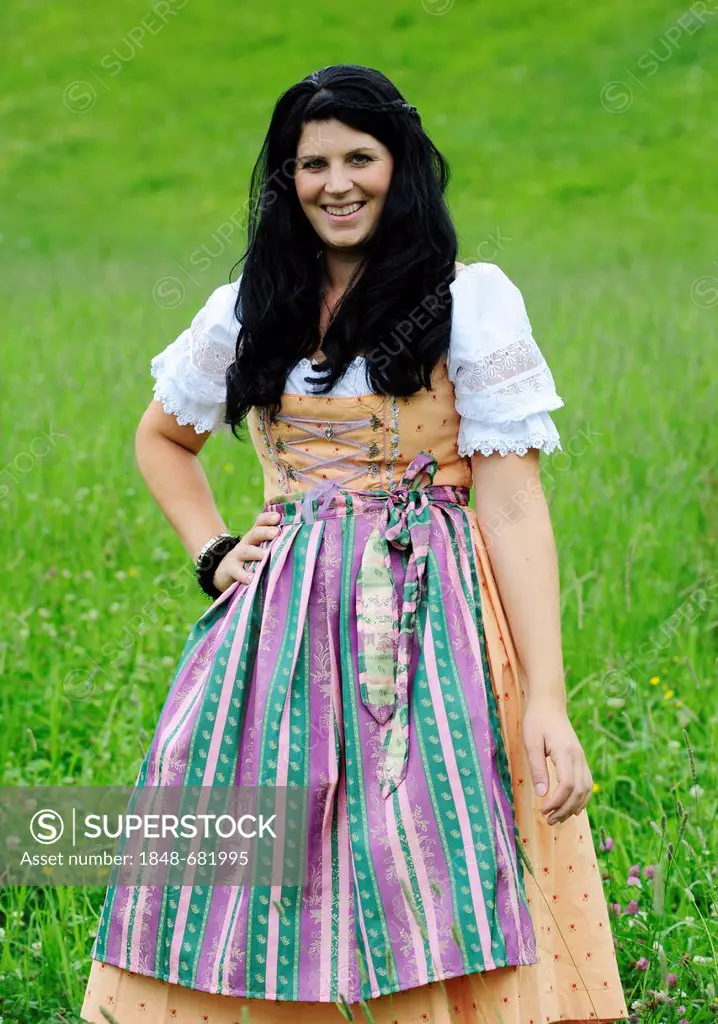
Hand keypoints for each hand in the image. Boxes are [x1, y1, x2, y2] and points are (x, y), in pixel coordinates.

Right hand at [212, 511, 280, 592]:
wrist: (224, 570)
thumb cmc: (251, 559)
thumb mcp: (259, 548)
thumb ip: (274, 544)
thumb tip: (299, 540)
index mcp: (255, 536)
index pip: (260, 522)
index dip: (268, 518)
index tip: (279, 517)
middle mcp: (246, 543)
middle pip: (255, 533)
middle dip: (265, 532)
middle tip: (277, 533)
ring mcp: (237, 555)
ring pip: (246, 551)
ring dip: (256, 552)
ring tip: (265, 554)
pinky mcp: (230, 569)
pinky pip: (237, 572)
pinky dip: (244, 575)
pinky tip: (252, 579)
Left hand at [522, 695, 592, 824]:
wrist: (549, 704)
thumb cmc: (536, 721)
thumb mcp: (531, 743)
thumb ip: (538, 768)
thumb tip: (542, 794)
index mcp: (565, 753)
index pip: (567, 785)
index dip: (557, 802)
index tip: (543, 810)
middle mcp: (578, 757)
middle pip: (578, 791)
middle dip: (565, 809)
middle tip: (549, 820)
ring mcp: (581, 758)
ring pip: (585, 789)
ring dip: (573, 807)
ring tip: (558, 818)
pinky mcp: (580, 758)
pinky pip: (586, 782)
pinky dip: (582, 798)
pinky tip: (573, 809)